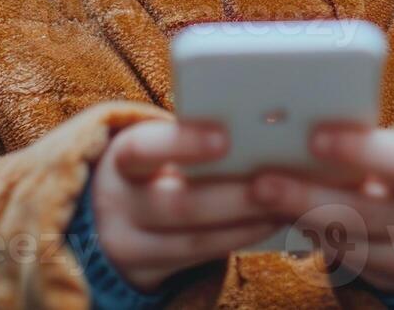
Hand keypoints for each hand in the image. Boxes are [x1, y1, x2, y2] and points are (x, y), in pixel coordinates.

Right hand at [89, 119, 284, 291]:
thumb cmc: (151, 165)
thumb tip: (260, 120)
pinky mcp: (149, 273)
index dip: (183, 144)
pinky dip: (240, 240)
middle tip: (275, 184)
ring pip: (194, 241)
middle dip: (231, 197)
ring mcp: (130, 246)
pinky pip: (201, 261)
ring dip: (246, 224)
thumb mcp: (153, 145)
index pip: (144, 150)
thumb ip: (190, 135)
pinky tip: (272, 224)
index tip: (226, 138)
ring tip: (286, 206)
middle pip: (177, 205)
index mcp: (121, 159)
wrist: (107, 216)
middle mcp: (119, 205)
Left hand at [248, 122, 393, 293]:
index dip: (360, 151)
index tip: (313, 137)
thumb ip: (361, 141)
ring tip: (260, 200)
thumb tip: (292, 123)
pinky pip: (342, 262)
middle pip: (366, 214)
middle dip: (308, 198)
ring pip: (348, 245)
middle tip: (261, 184)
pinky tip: (282, 220)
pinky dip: (309, 238)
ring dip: (300, 221)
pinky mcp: (392, 283)